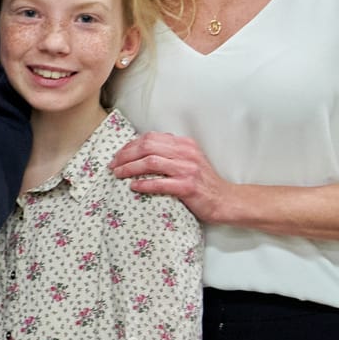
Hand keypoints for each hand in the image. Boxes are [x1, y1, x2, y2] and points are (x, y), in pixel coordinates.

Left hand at [110, 130, 231, 221]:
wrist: (225, 200)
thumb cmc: (203, 183)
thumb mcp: (188, 160)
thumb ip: (169, 153)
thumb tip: (140, 152)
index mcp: (184, 144)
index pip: (150, 138)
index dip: (130, 146)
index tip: (118, 155)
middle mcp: (186, 153)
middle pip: (147, 147)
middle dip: (125, 155)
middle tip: (113, 165)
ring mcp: (187, 169)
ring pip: (150, 162)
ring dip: (129, 168)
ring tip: (118, 174)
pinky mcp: (188, 186)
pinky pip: (159, 183)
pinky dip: (143, 184)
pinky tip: (133, 187)